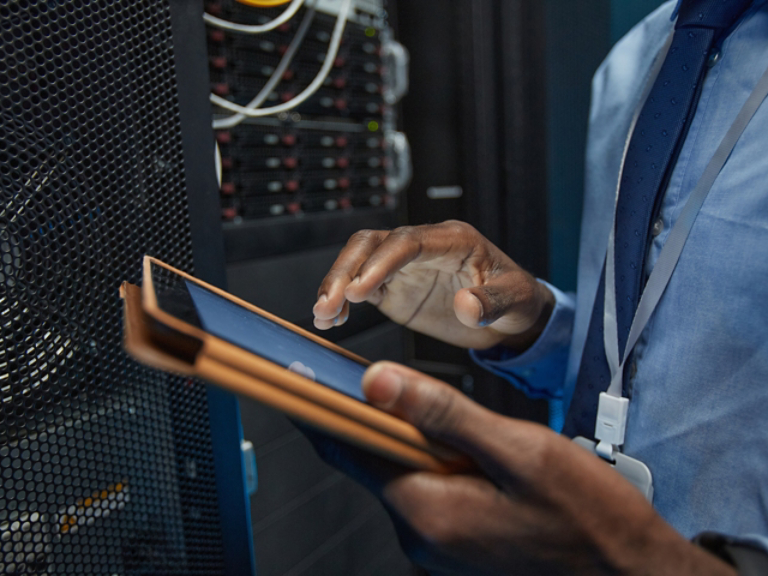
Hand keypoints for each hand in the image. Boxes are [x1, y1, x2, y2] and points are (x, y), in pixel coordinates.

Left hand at [311, 362, 737, 575]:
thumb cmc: (587, 517)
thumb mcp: (518, 451)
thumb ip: (444, 416)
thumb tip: (376, 382)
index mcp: (426, 511)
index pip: (348, 450)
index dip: (323, 408)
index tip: (301, 376)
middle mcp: (420, 536)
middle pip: (378, 461)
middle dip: (387, 418)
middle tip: (406, 382)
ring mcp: (439, 548)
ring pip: (408, 475)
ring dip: (424, 442)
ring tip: (475, 429)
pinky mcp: (458, 548)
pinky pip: (432, 495)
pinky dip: (442, 466)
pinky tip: (483, 459)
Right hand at [312, 221, 554, 350]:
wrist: (510, 317)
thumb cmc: (517, 299)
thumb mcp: (516, 301)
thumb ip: (492, 302)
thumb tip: (466, 305)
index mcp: (452, 240)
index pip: (407, 242)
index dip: (381, 262)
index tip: (360, 289)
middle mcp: (423, 248)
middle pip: (372, 244)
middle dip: (346, 270)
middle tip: (329, 304)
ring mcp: (404, 268)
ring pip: (359, 261)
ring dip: (336, 285)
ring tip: (323, 315)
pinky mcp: (394, 287)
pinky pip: (360, 287)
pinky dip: (342, 301)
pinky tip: (331, 319)